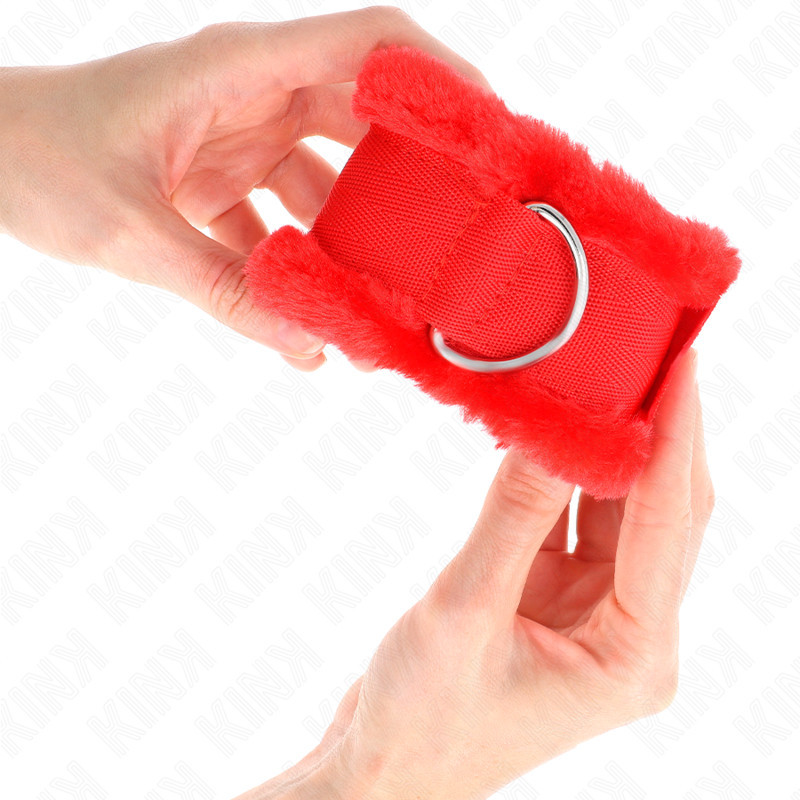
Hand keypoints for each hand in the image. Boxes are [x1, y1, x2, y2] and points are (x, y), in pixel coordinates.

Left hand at [0, 8, 486, 370]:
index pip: (366, 43)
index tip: (492, 133)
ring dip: (355, 240)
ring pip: (328, 181)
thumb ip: (224, 290)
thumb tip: (309, 346)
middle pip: (364, 120)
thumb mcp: (130, 231)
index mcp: (238, 69)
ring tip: (384, 301)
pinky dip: (299, 267)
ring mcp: (240, 137)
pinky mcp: (223, 178)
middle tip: (458, 234)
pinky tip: (307, 321)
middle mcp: (252, 95)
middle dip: (414, 176)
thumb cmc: (34, 157)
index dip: (440, 77)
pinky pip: (283, 221)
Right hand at [233, 348, 711, 798]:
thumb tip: (546, 427)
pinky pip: (574, 517)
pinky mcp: (559, 592)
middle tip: (655, 352)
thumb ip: (510, 516)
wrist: (385, 768)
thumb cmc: (424, 720)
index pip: (666, 526)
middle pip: (663, 513)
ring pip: (622, 510)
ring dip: (614, 447)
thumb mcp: (464, 610)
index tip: (677, 364)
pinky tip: (551, 427)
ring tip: (609, 374)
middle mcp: (629, 632)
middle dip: (662, 433)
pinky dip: (565, 472)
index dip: (674, 439)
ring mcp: (596, 610)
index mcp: (633, 657)